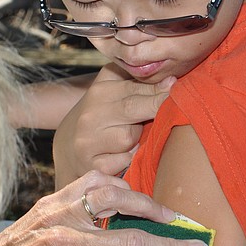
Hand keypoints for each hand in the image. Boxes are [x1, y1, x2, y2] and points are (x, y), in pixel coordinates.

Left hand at [0, 171, 208, 245]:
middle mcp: (65, 239)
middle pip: (130, 238)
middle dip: (169, 243)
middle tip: (196, 244)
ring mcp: (59, 212)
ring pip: (115, 199)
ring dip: (148, 206)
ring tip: (171, 216)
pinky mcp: (55, 196)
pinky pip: (93, 181)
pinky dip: (118, 185)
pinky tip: (134, 196)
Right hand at [53, 63, 174, 187]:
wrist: (69, 145)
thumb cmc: (101, 114)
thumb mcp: (112, 90)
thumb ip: (136, 80)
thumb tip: (171, 79)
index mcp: (98, 92)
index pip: (134, 88)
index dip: (159, 90)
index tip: (176, 87)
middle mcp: (90, 116)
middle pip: (133, 109)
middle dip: (155, 108)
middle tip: (173, 107)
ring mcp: (88, 143)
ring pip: (128, 138)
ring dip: (138, 139)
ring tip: (134, 137)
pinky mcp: (92, 166)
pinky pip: (124, 161)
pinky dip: (129, 159)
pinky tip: (126, 154)